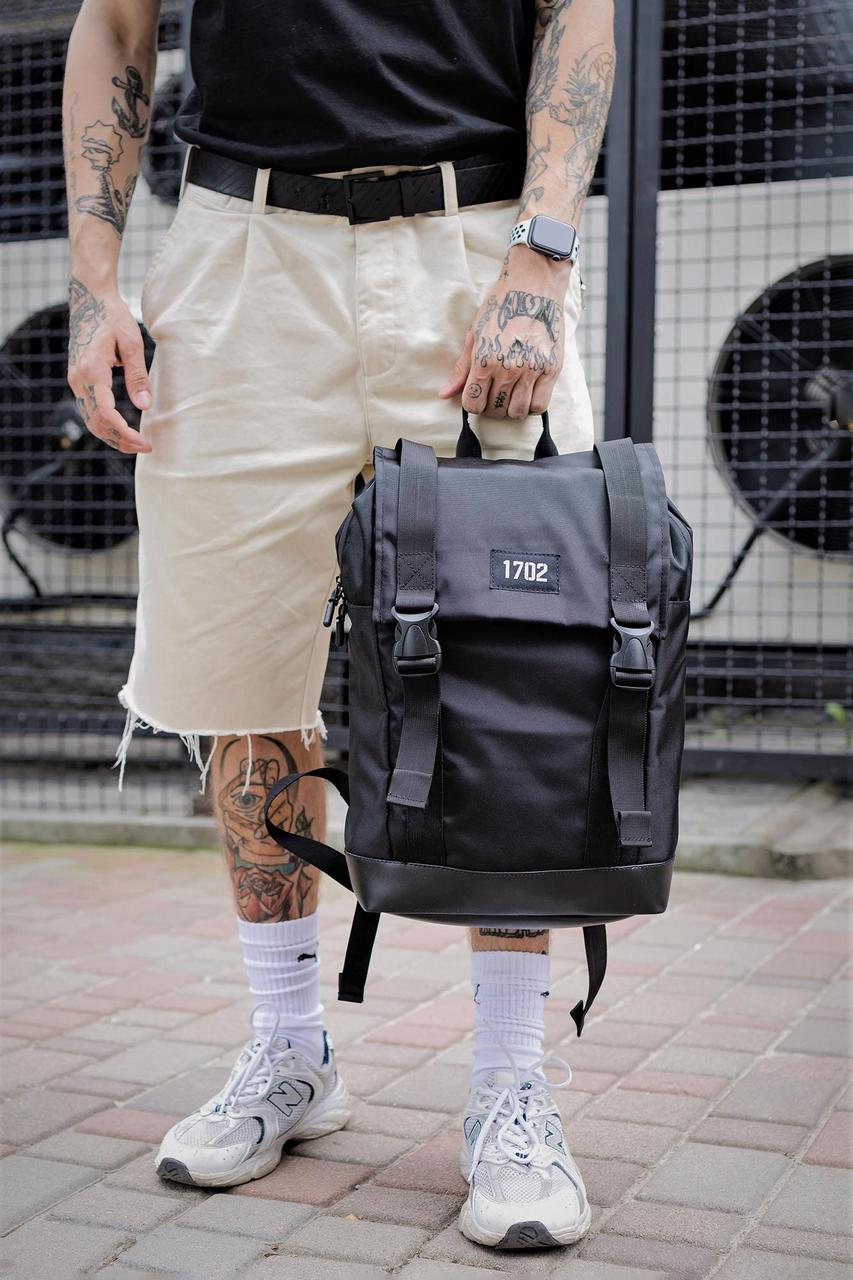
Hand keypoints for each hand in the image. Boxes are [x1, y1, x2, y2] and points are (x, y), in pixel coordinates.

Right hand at [66, 275, 152, 453]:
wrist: (89, 299)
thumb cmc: (113, 317)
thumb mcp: (132, 343)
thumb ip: (138, 376)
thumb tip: (144, 406)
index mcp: (92, 371)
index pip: (106, 414)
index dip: (126, 433)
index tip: (145, 442)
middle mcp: (79, 379)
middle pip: (97, 423)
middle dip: (120, 441)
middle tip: (145, 448)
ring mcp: (75, 380)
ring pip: (91, 420)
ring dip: (112, 436)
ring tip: (135, 444)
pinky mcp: (78, 379)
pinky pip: (89, 410)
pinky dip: (104, 425)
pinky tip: (121, 429)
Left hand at [439, 248, 570, 419]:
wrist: (534, 284)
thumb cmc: (501, 306)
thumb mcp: (475, 334)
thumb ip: (461, 368)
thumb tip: (444, 394)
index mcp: (484, 360)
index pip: (472, 404)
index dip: (472, 403)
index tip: (477, 394)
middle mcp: (507, 369)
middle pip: (494, 410)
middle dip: (491, 406)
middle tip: (494, 392)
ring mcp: (531, 370)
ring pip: (516, 412)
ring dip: (510, 408)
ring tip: (511, 393)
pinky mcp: (552, 369)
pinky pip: (540, 405)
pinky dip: (531, 405)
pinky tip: (527, 392)